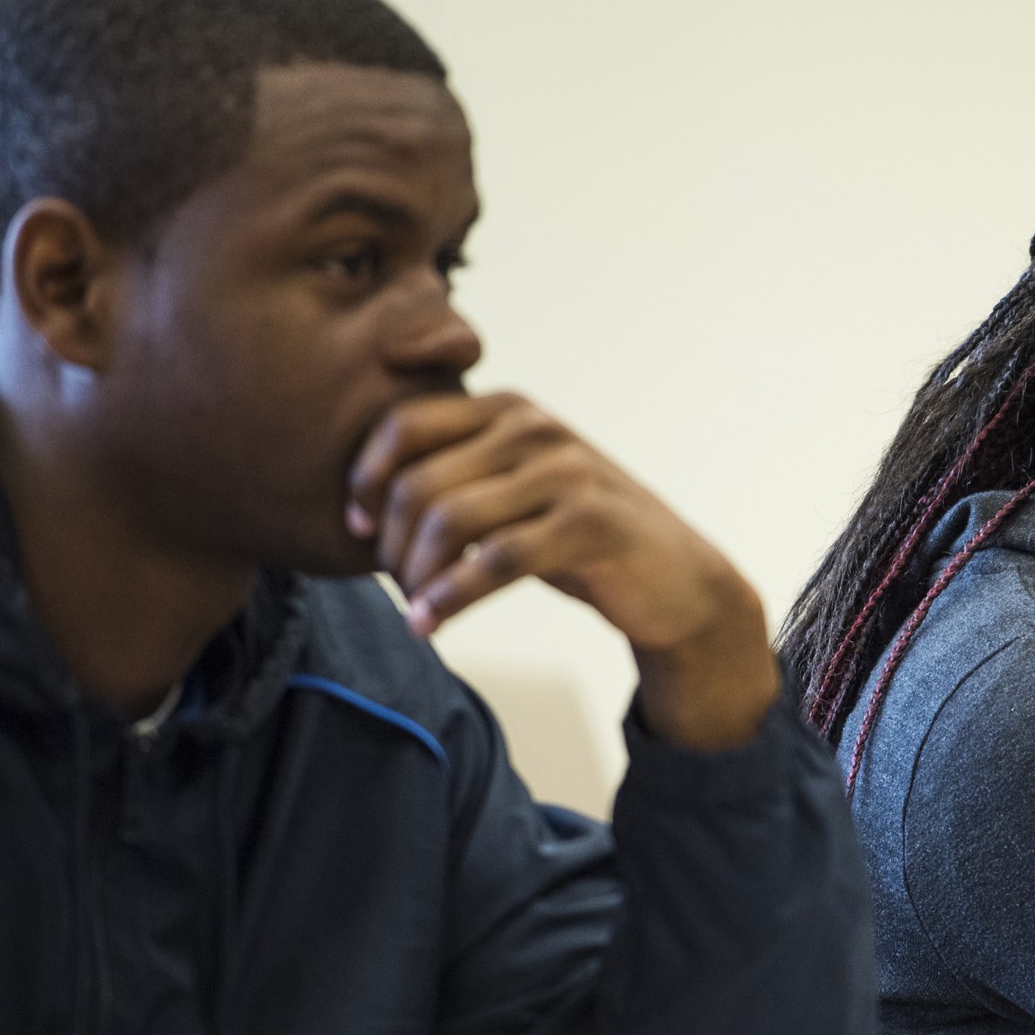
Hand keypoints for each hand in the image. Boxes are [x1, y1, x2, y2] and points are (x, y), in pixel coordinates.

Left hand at [347, 394, 779, 748]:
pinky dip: (452, 599)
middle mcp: (535, 428)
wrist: (679, 581)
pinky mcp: (590, 523)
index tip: (355, 526)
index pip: (405, 423)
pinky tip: (433, 625)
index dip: (365, 476)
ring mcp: (567, 472)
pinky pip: (495, 561)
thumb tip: (364, 496)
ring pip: (451, 518)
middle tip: (393, 583)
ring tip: (415, 608)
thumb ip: (463, 471)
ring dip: (416, 574)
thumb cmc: (585, 539)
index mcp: (511, 409)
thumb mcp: (521, 487)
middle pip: (420, 479)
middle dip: (389, 541)